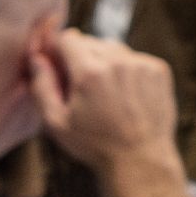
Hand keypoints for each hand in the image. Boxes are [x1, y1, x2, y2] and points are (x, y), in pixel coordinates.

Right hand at [30, 29, 182, 181]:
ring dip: (103, 61)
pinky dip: (125, 69)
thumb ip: (42, 86)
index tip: (57, 64)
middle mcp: (118, 61)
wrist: (140, 158)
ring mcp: (141, 64)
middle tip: (79, 86)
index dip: (58, 49)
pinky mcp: (158, 69)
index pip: (68, 38)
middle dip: (80, 57)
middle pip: (90, 41)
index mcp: (89, 73)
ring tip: (103, 92)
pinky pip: (134, 58)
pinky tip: (123, 94)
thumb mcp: (56, 122)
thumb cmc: (94, 144)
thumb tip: (37, 58)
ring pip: (113, 48)